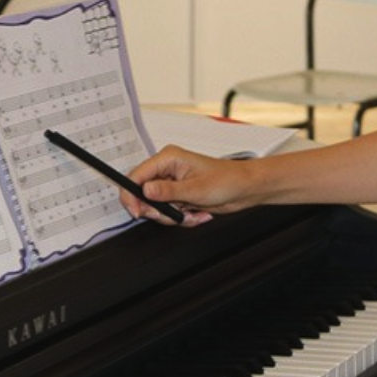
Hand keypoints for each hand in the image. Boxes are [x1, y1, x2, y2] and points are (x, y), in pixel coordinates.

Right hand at [120, 146, 259, 223]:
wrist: (244, 189)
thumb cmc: (227, 180)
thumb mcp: (195, 189)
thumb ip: (167, 191)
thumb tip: (145, 191)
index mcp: (168, 158)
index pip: (136, 176)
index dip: (132, 195)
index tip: (136, 211)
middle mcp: (167, 169)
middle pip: (143, 195)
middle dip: (159, 210)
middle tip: (173, 213)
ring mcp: (172, 184)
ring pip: (157, 208)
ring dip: (174, 216)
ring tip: (191, 212)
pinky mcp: (178, 196)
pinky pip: (169, 213)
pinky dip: (182, 218)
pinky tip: (197, 212)